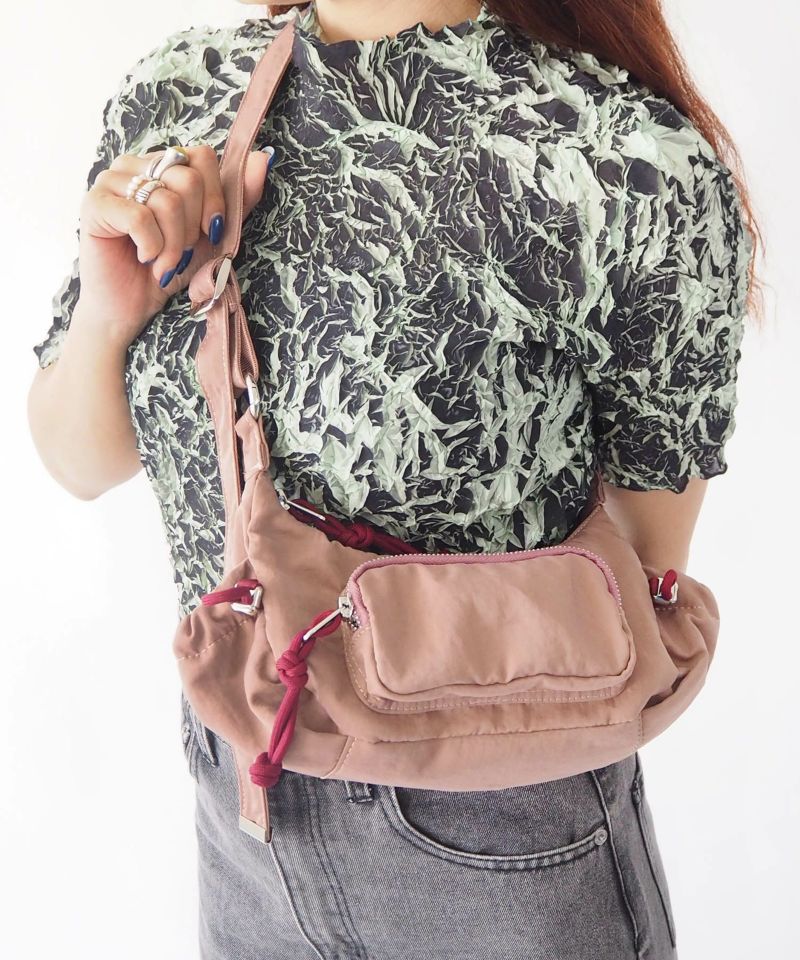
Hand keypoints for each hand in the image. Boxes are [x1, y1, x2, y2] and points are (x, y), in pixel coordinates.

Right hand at [73, 143, 272, 350]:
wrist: (133, 305)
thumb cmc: (170, 268)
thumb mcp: (214, 235)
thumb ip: (238, 198)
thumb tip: (263, 158)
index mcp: (164, 165)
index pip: (202, 156)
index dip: (215, 198)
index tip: (211, 232)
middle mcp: (137, 164)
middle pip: (187, 178)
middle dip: (193, 228)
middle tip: (180, 252)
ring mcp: (112, 180)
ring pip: (167, 200)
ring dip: (174, 244)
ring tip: (164, 262)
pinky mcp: (94, 204)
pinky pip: (139, 217)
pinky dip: (151, 247)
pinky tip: (144, 258)